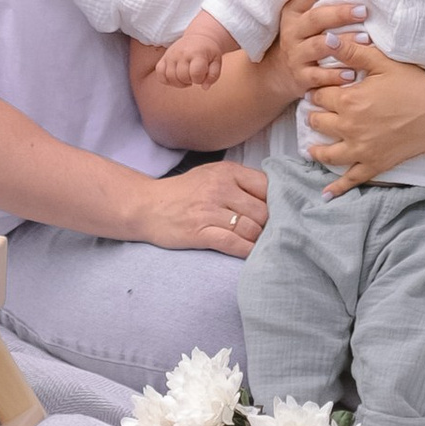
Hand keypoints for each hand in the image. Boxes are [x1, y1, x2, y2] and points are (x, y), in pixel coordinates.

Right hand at [136, 161, 268, 255]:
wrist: (146, 206)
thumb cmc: (182, 193)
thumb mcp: (211, 175)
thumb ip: (239, 182)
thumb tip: (273, 197)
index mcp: (226, 172)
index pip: (267, 186)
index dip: (277, 202)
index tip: (278, 213)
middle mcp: (220, 188)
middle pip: (263, 211)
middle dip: (268, 225)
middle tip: (268, 232)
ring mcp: (209, 211)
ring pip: (251, 229)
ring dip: (258, 240)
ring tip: (257, 243)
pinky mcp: (200, 233)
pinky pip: (235, 244)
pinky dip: (247, 251)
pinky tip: (250, 254)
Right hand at [153, 31, 230, 89]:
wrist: (199, 37)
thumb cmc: (209, 52)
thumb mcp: (217, 61)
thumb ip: (213, 76)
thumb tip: (204, 87)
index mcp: (197, 53)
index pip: (196, 73)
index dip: (200, 79)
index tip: (202, 75)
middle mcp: (182, 53)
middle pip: (182, 77)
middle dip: (190, 81)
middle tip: (194, 76)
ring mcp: (171, 55)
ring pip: (170, 77)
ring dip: (179, 82)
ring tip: (186, 77)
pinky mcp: (164, 57)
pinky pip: (159, 73)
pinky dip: (166, 79)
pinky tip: (176, 77)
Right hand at [273, 0, 368, 100]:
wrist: (278, 72)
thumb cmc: (303, 37)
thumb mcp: (303, 17)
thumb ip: (322, 0)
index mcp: (293, 12)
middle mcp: (292, 31)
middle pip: (315, 18)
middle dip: (340, 14)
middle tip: (363, 11)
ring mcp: (295, 55)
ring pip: (318, 46)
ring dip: (342, 43)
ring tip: (365, 39)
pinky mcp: (301, 77)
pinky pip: (318, 77)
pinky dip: (335, 76)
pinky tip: (352, 74)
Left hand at [298, 28, 424, 192]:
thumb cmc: (413, 83)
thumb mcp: (381, 62)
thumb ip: (351, 51)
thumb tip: (325, 38)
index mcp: (348, 100)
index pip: (320, 95)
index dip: (318, 91)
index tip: (317, 90)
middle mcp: (348, 127)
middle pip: (319, 123)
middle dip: (314, 117)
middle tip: (314, 114)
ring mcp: (361, 150)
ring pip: (328, 153)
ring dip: (316, 150)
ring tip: (310, 149)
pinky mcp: (375, 164)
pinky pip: (352, 179)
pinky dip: (337, 188)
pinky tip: (327, 195)